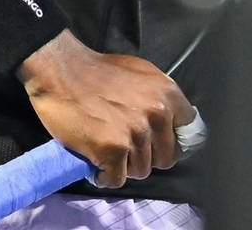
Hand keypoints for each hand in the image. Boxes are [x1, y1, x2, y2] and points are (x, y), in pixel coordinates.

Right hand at [19, 31, 194, 187]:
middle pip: (165, 157)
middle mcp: (157, 115)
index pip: (190, 131)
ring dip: (123, 167)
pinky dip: (105, 176)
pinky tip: (96, 164)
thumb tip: (169, 120)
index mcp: (168, 94)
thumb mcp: (141, 73)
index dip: (174, 141)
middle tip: (126, 149)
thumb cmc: (97, 71)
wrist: (61, 72)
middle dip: (146, 157)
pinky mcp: (113, 151)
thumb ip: (158, 97)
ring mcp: (136, 134)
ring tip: (107, 153)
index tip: (161, 145)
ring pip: (141, 171)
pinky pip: (116, 179)